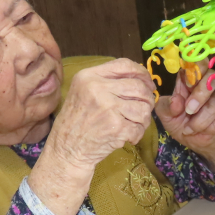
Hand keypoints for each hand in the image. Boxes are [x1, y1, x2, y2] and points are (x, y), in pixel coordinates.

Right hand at [29, 59, 154, 214]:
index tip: (148, 83)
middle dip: (147, 99)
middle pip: (139, 87)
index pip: (124, 65)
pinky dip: (137, 134)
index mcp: (88, 76)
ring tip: (133, 125)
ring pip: (144, 108)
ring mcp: (108, 108)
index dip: (142, 73)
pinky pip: (140, 127)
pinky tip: (127, 136)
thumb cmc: (77, 121)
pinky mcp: (117, 127)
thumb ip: (107, 81)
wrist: (66, 150)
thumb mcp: (83, 92)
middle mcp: (97, 88)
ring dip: (143, 119)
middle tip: (143, 109)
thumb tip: (141, 78)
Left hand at [155, 69, 214, 154]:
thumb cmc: (177, 120)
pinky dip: (210, 127)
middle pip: (213, 77)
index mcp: (191, 76)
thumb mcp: (165, 114)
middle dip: (200, 95)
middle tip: (188, 111)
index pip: (200, 62)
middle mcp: (209, 80)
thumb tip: (176, 100)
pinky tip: (201, 131)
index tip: (187, 84)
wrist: (192, 139)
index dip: (196, 69)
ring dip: (202, 118)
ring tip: (189, 128)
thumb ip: (168, 106)